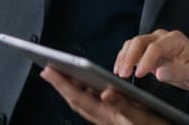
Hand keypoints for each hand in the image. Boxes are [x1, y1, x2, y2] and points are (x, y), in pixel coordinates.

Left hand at [39, 67, 168, 124]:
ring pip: (81, 102)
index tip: (48, 71)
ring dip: (69, 88)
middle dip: (60, 84)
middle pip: (76, 100)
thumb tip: (105, 92)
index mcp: (107, 117)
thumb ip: (123, 105)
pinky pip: (90, 104)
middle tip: (47, 69)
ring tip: (59, 74)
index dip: (62, 84)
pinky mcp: (111, 118)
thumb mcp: (141, 116)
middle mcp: (103, 119)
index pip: (78, 98)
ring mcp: (106, 119)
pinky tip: (83, 85)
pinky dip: (82, 93)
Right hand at [114, 30, 188, 106]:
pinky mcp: (147, 50)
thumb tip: (159, 73)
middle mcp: (162, 37)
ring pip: (133, 44)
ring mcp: (154, 42)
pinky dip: (124, 59)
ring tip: (119, 73)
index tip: (138, 74)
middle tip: (122, 74)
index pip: (155, 47)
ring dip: (124, 57)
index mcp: (175, 39)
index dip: (145, 60)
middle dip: (129, 57)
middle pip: (140, 41)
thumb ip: (177, 72)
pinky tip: (119, 70)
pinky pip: (132, 51)